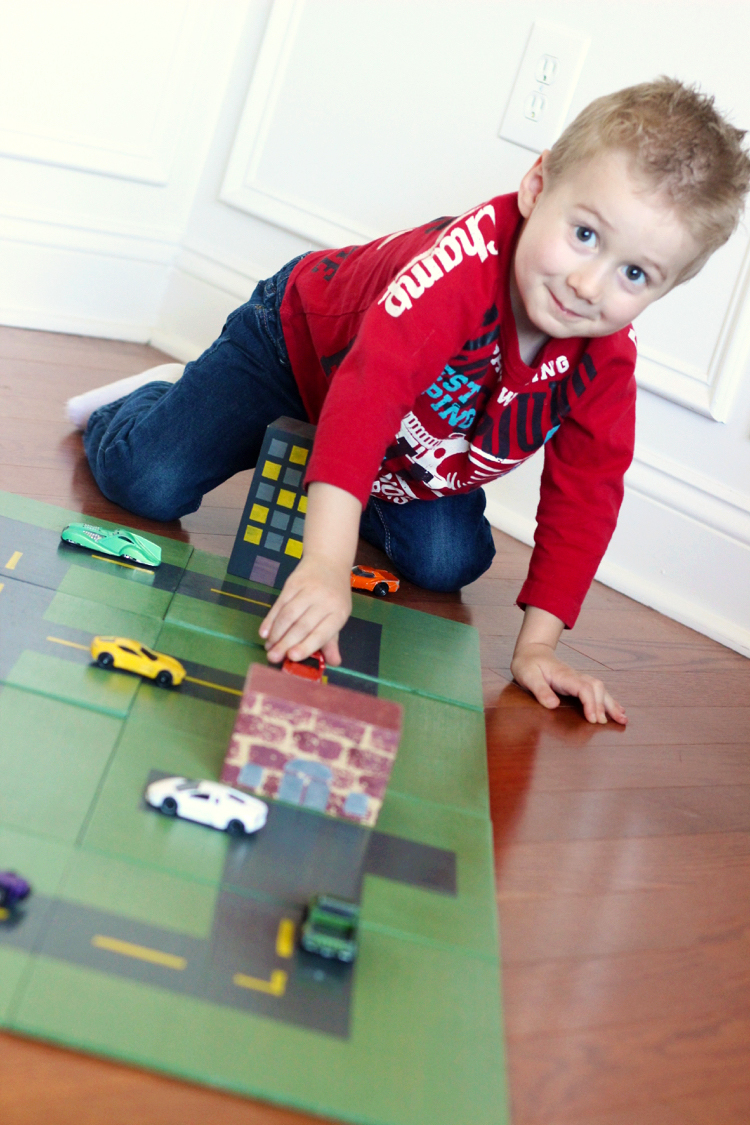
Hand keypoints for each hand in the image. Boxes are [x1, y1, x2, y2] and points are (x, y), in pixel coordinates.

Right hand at [259, 554, 351, 665]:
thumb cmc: (334, 595)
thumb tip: (333, 663)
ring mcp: (308, 590)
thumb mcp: (338, 616)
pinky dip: (270, 619)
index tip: (292, 657)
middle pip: (302, 625)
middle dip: (285, 643)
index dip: (306, 645)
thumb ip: (332, 641)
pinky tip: (264, 632)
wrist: (329, 561)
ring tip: (268, 647)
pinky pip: (279, 604)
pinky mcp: (293, 583)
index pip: (322, 633)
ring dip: (276, 633)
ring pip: (288, 615)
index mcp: (339, 613)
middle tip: (273, 658)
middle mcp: (325, 600)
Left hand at [511, 641, 626, 724]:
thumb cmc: (528, 664)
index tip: (593, 720)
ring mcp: (579, 678)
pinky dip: (609, 701)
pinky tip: (618, 710)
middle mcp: (575, 676)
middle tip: (605, 724)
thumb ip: (540, 690)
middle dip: (604, 706)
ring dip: (611, 704)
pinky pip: (598, 691)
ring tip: (622, 720)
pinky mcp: (579, 683)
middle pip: (597, 688)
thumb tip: (554, 705)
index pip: (583, 688)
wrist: (531, 651)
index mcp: (564, 675)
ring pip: (601, 689)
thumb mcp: (528, 676)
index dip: (591, 704)